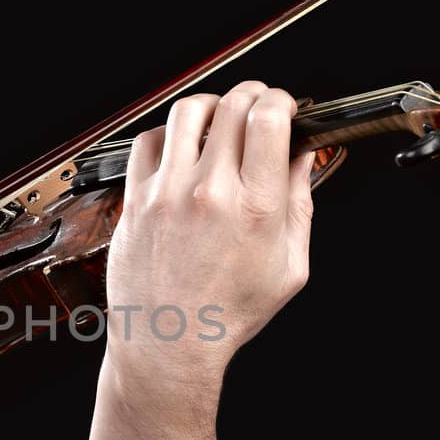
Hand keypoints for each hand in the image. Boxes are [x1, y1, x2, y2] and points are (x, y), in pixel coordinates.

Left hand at [104, 81, 312, 396]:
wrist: (170, 344)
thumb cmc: (228, 314)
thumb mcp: (289, 267)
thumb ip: (299, 205)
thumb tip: (303, 158)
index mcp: (255, 208)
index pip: (269, 119)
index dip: (281, 101)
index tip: (283, 106)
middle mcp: (210, 193)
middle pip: (232, 106)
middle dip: (252, 95)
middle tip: (256, 106)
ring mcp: (167, 194)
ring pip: (187, 112)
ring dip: (210, 105)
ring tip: (219, 119)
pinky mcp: (136, 201)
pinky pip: (149, 142)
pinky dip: (169, 133)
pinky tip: (180, 147)